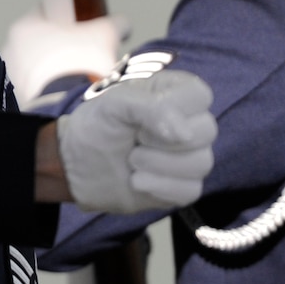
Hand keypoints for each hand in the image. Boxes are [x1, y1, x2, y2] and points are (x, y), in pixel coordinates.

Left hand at [1, 11, 128, 103]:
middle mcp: (12, 48)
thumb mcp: (106, 33)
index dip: (64, 13)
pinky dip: (52, 86)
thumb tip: (121, 24)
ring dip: (56, 66)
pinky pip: (38, 86)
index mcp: (24, 26)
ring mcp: (13, 75)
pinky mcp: (20, 97)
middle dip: (61, 43)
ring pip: (38, 63)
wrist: (67, 104)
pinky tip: (71, 90)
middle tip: (83, 49)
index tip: (78, 21)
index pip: (43, 10)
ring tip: (79, 73)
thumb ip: (115, 23)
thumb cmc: (78, 62)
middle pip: (40, 39)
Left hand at [56, 69, 214, 213]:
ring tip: (132, 160)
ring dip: (157, 164)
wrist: (77, 166)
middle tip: (135, 139)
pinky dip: (158, 187)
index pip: (200, 95)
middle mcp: (188, 123)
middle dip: (163, 140)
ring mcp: (189, 156)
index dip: (175, 109)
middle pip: (207, 130)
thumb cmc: (97, 127)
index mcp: (174, 93)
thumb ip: (151, 108)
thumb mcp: (114, 105)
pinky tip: (137, 181)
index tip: (144, 119)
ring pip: (201, 163)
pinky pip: (190, 190)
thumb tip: (186, 134)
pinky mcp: (183, 186)